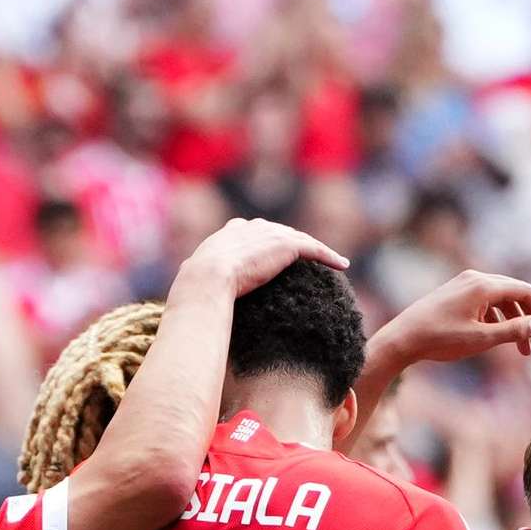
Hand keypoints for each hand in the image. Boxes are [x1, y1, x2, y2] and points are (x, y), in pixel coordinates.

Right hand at [175, 217, 348, 299]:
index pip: (253, 232)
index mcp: (229, 234)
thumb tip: (188, 301)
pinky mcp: (286, 245)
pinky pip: (314, 249)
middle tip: (309, 257)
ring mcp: (269, 234)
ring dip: (318, 249)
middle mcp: (250, 228)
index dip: (266, 242)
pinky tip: (342, 265)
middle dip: (295, 242)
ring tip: (333, 260)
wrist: (206, 280)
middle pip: (280, 232)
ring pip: (301, 239)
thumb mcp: (195, 282)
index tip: (275, 252)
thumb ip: (199, 284)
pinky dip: (329, 255)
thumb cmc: (196, 288)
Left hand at [369, 270, 530, 373]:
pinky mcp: (455, 294)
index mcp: (483, 285)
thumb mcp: (481, 339)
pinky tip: (501, 339)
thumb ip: (514, 330)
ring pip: (501, 300)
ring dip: (516, 322)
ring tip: (524, 351)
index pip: (526, 291)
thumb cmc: (439, 339)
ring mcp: (464, 285)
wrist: (402, 339)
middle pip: (516, 294)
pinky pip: (486, 304)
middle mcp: (475, 279)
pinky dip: (499, 320)